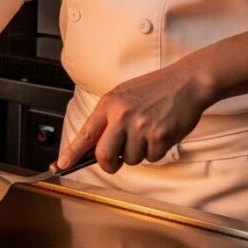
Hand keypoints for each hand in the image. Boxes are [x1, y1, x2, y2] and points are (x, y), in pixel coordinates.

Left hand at [57, 66, 207, 172]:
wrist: (186, 82)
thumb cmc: (154, 89)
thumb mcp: (122, 95)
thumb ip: (107, 117)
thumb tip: (93, 145)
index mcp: (109, 104)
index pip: (85, 133)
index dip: (72, 153)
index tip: (61, 165)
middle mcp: (122, 116)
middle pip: (104, 155)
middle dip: (108, 164)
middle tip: (114, 163)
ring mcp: (142, 127)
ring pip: (130, 159)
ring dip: (137, 153)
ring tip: (146, 133)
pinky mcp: (161, 136)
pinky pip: (151, 158)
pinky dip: (155, 151)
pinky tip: (160, 134)